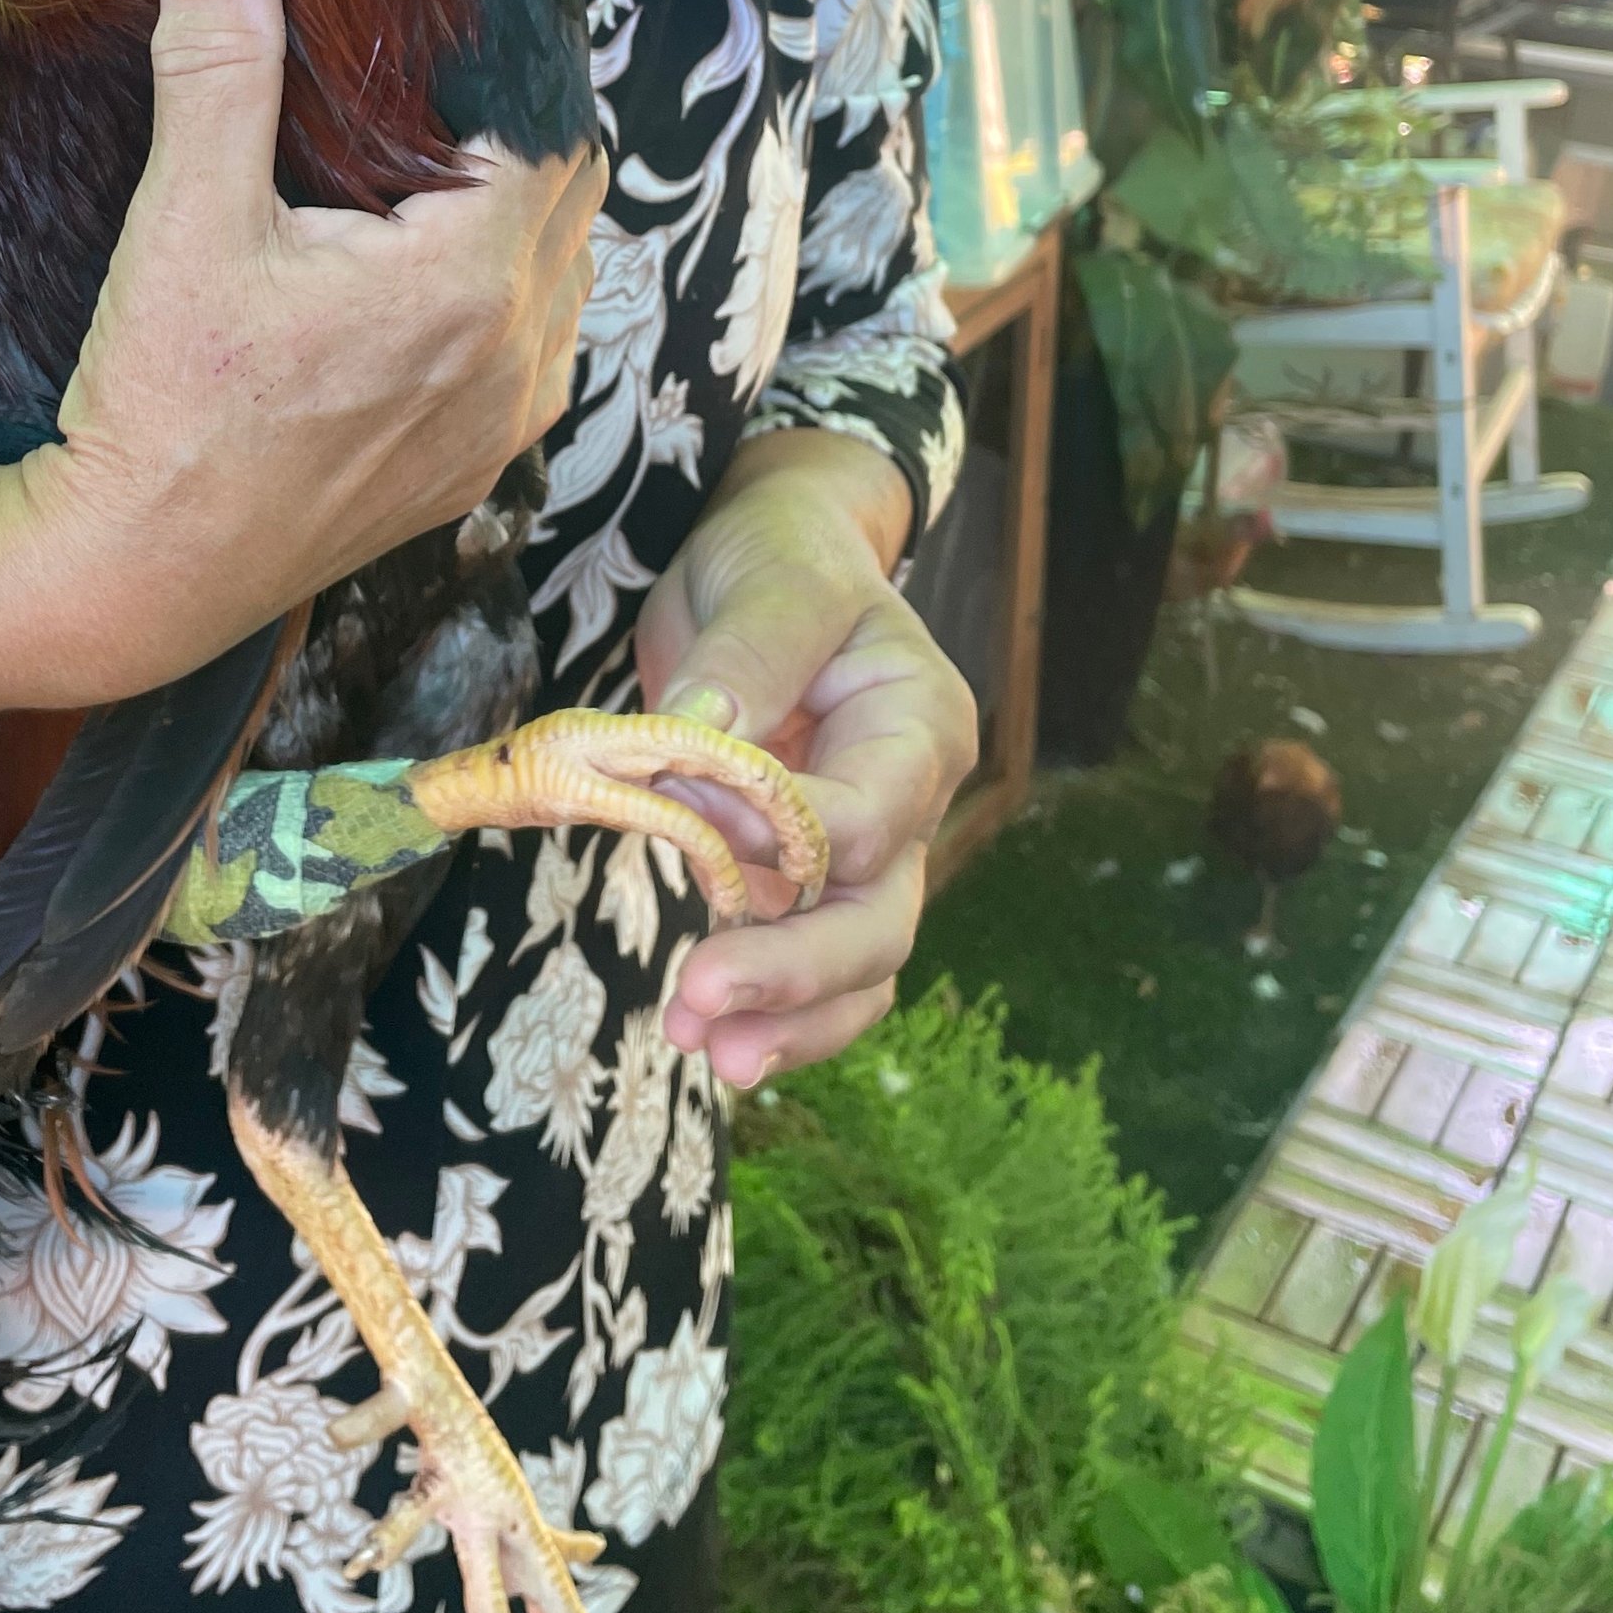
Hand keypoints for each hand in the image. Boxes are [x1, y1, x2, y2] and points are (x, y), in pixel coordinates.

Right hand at [27, 0, 605, 695]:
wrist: (137, 573)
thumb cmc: (163, 401)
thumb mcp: (186, 217)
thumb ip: (219, 61)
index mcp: (471, 278)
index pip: (551, 130)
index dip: (508, 76)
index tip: (443, 40)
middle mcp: (517, 354)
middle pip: (571, 197)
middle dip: (512, 141)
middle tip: (423, 99)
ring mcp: (502, 424)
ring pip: (558, 280)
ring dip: (512, 227)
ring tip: (417, 187)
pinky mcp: (471, 472)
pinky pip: (528, 357)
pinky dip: (495, 306)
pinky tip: (412, 286)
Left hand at [636, 436, 975, 1087]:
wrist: (769, 560)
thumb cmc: (782, 557)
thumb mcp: (773, 577)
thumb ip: (749, 654)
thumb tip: (699, 738)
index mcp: (917, 724)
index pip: (871, 815)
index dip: (785, 839)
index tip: (695, 818)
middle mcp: (907, 800)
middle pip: (879, 917)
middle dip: (796, 972)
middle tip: (704, 1006)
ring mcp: (864, 849)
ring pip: (856, 963)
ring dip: (788, 1017)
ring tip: (712, 1055)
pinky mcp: (807, 875)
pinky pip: (809, 961)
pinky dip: (770, 1008)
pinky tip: (716, 1041)